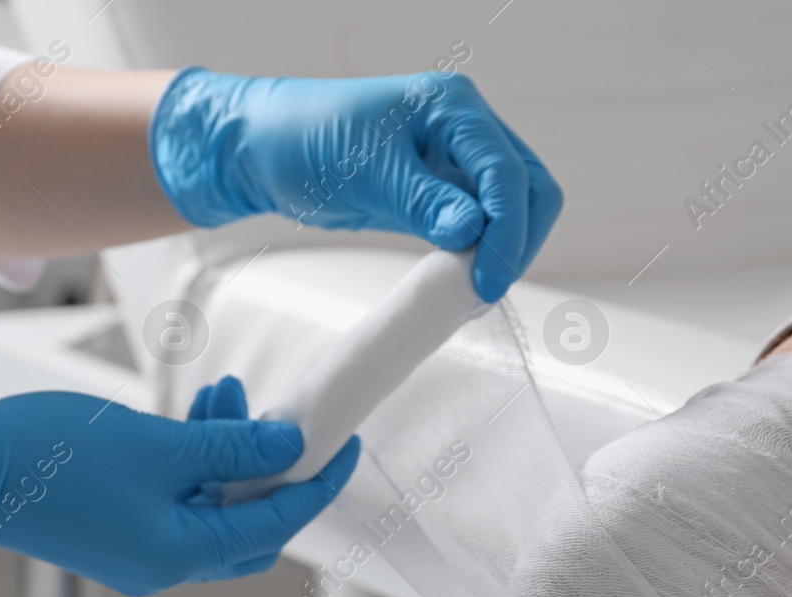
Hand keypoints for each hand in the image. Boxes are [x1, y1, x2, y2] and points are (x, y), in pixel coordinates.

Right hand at [0, 377, 358, 595]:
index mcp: (180, 555)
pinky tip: (196, 415)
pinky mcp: (118, 527)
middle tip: (288, 421)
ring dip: (230, 455)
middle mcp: (164, 564)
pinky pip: (178, 500)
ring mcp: (139, 550)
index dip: (315, 482)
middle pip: (251, 525)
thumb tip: (287, 447)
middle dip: (272, 470)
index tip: (344, 445)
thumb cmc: (48, 458)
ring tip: (227, 393)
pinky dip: (195, 462)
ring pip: (213, 506)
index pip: (275, 523)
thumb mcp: (160, 445)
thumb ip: (232, 449)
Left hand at [148, 68, 562, 302]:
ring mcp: (456, 159)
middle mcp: (466, 127)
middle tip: (485, 292)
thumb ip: (424, 202)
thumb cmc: (305, 143)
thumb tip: (473, 233)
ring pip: (512, 207)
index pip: (507, 173)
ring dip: (504, 249)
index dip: (507, 232)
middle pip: (528, 187)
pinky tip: (461, 284)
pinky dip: (480, 253)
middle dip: (519, 240)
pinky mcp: (441, 190)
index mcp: (454, 107)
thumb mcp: (364, 174)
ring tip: (473, 294)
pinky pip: (481, 223)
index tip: (485, 284)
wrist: (263, 149)